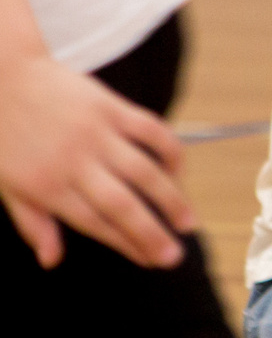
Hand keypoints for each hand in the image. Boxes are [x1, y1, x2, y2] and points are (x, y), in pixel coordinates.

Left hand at [0, 51, 193, 268]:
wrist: (3, 76)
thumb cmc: (3, 136)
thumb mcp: (6, 185)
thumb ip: (32, 222)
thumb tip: (50, 261)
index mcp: (46, 186)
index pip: (93, 223)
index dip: (123, 244)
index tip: (147, 260)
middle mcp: (74, 163)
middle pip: (121, 204)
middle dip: (150, 234)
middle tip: (174, 258)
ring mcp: (95, 133)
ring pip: (143, 171)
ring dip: (171, 199)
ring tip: (188, 222)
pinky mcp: (110, 107)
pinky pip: (151, 130)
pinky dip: (170, 151)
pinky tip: (178, 171)